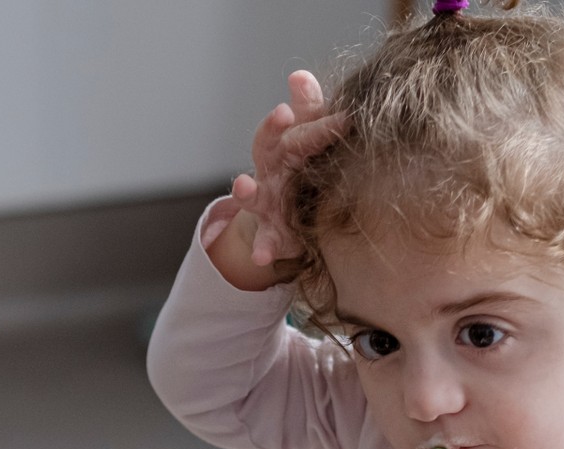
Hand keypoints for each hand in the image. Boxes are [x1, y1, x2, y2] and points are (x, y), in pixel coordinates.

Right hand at [207, 71, 350, 288]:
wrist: (290, 220)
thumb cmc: (300, 172)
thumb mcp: (307, 142)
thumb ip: (310, 112)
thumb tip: (300, 76)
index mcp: (281, 147)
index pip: (290, 125)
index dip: (303, 114)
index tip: (322, 109)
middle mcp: (268, 173)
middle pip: (266, 148)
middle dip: (271, 130)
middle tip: (282, 114)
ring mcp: (265, 205)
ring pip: (251, 196)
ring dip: (245, 191)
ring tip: (241, 186)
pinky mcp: (272, 237)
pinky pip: (264, 244)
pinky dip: (261, 249)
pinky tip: (261, 257)